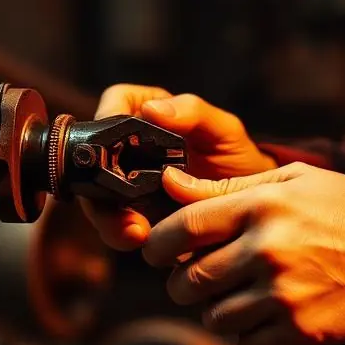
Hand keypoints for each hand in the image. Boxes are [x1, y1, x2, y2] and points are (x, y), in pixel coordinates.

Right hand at [79, 85, 276, 251]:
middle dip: (101, 185)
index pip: (112, 104)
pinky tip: (144, 240)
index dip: (106, 120)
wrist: (249, 206)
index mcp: (146, 113)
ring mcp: (125, 183)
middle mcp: (128, 147)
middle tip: (123, 202)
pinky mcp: (132, 214)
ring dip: (110, 218)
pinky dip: (123, 234)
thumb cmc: (236, 158)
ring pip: (97, 197)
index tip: (114, 144)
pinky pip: (115, 224)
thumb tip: (152, 109)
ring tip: (137, 234)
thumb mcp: (223, 130)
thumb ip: (193, 113)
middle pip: (94, 158)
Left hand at [143, 162, 344, 344]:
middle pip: (189, 280)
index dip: (157, 244)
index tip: (156, 252)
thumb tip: (170, 183)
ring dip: (220, 310)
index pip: (183, 228)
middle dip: (185, 283)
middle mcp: (267, 250)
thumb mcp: (294, 181)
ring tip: (245, 295)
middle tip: (200, 278)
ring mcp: (283, 293)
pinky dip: (251, 336)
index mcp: (262, 206)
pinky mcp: (300, 330)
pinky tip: (270, 316)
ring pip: (214, 317)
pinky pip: (247, 344)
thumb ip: (228, 186)